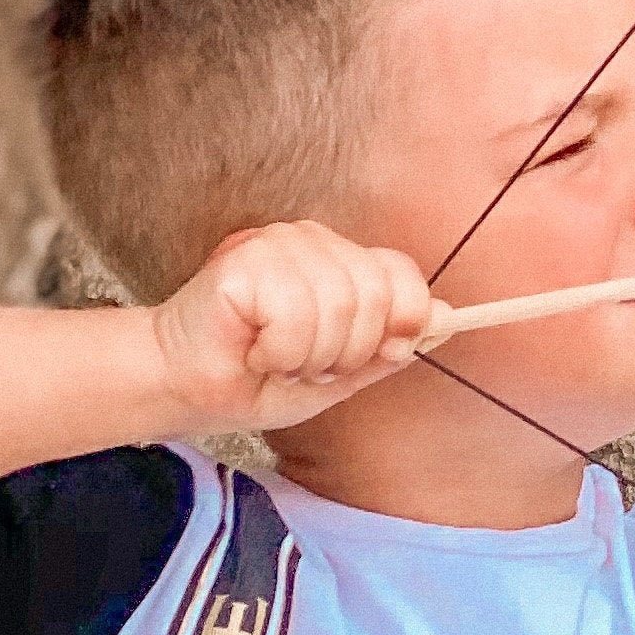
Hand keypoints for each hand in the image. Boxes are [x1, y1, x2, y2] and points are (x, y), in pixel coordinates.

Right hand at [151, 219, 438, 433]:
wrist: (187, 391)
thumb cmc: (255, 380)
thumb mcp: (340, 374)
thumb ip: (389, 347)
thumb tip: (446, 319)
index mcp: (339, 262)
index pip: (401, 274)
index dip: (401, 320)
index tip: (375, 354)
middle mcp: (312, 243)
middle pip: (375, 295)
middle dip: (346, 352)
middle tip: (305, 364)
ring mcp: (279, 245)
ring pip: (338, 307)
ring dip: (308, 356)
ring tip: (275, 357)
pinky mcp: (246, 260)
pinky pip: (296, 315)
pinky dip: (280, 351)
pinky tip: (253, 348)